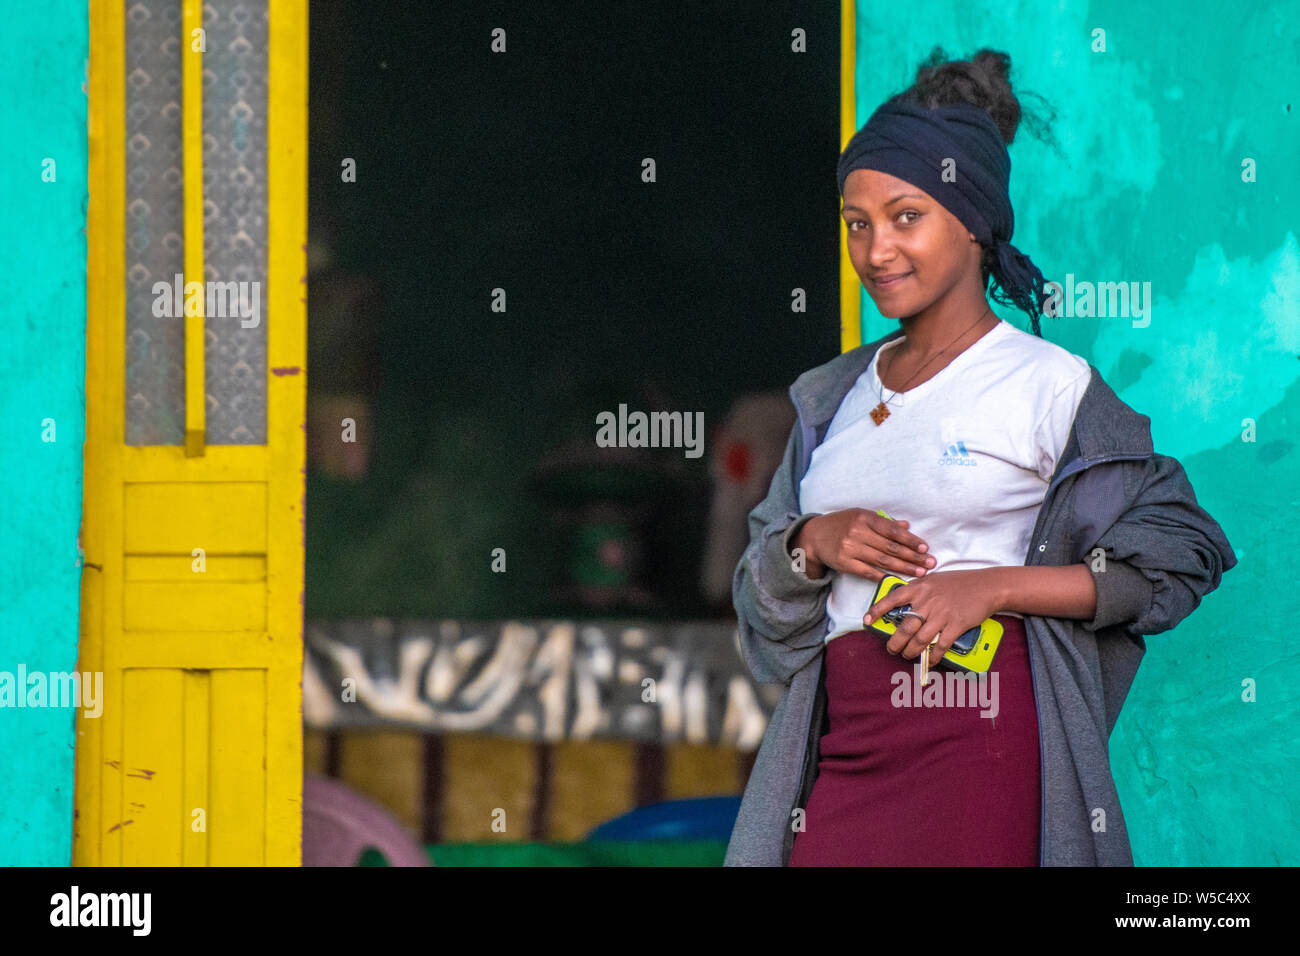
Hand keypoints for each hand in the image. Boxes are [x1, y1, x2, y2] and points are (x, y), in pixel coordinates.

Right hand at [794, 509, 935, 580]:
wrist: (815, 536)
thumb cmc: (842, 524)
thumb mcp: (861, 516)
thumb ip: (884, 522)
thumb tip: (907, 526)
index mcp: (864, 518)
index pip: (892, 530)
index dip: (910, 540)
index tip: (925, 547)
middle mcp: (857, 532)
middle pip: (890, 547)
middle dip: (913, 556)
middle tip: (930, 563)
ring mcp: (850, 548)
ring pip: (883, 561)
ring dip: (904, 568)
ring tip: (920, 572)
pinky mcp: (845, 563)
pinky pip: (868, 572)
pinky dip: (884, 576)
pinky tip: (899, 579)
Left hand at [862, 569, 1002, 666]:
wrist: (986, 586)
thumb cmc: (958, 583)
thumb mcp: (933, 580)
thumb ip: (918, 591)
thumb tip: (902, 604)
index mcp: (919, 587)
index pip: (892, 599)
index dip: (877, 611)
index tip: (867, 621)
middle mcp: (927, 601)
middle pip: (904, 627)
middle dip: (895, 642)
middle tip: (891, 649)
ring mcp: (942, 614)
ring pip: (920, 639)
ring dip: (911, 651)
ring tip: (906, 655)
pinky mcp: (955, 625)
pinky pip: (940, 646)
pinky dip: (933, 656)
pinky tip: (929, 660)